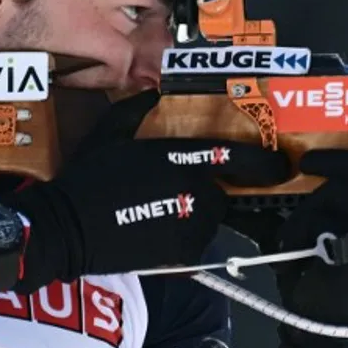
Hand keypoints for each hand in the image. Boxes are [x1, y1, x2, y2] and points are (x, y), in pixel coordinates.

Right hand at [2, 90, 292, 288]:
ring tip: (159, 214)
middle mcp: (191, 189)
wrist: (66, 229)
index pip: (233, 158)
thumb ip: (135, 111)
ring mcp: (189, 224)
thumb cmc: (86, 179)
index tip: (281, 167)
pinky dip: (184, 237)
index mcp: (177, 157)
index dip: (263, 164)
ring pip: (209, 218)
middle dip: (206, 192)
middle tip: (173, 195)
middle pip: (220, 193)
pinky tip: (155, 232)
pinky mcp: (181, 252)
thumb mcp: (108, 134)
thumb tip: (151, 94)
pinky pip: (195, 242)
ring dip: (195, 215)